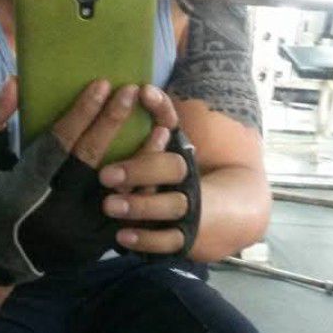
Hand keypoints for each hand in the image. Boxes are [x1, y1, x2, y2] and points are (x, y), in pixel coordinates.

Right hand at [0, 76, 146, 284]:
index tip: (102, 84)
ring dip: (142, 154)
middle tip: (131, 91)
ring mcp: (79, 231)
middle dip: (113, 122)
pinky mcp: (96, 244)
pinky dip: (144, 185)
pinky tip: (158, 161)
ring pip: (120, 188)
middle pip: (92, 160)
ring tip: (160, 124)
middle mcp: (55, 210)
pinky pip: (128, 212)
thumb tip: (15, 83)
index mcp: (25, 187)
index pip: (60, 144)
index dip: (82, 113)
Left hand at [99, 86, 200, 256]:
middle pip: (173, 170)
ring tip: (109, 205)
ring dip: (140, 206)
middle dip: (141, 170)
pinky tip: (122, 238)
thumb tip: (143, 90)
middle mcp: (190, 180)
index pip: (174, 132)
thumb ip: (162, 114)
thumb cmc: (179, 171)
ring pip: (170, 207)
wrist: (226, 214)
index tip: (129, 124)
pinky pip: (168, 243)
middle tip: (106, 175)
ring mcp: (189, 210)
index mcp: (185, 154)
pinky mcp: (184, 238)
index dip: (156, 122)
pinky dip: (146, 241)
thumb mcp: (175, 140)